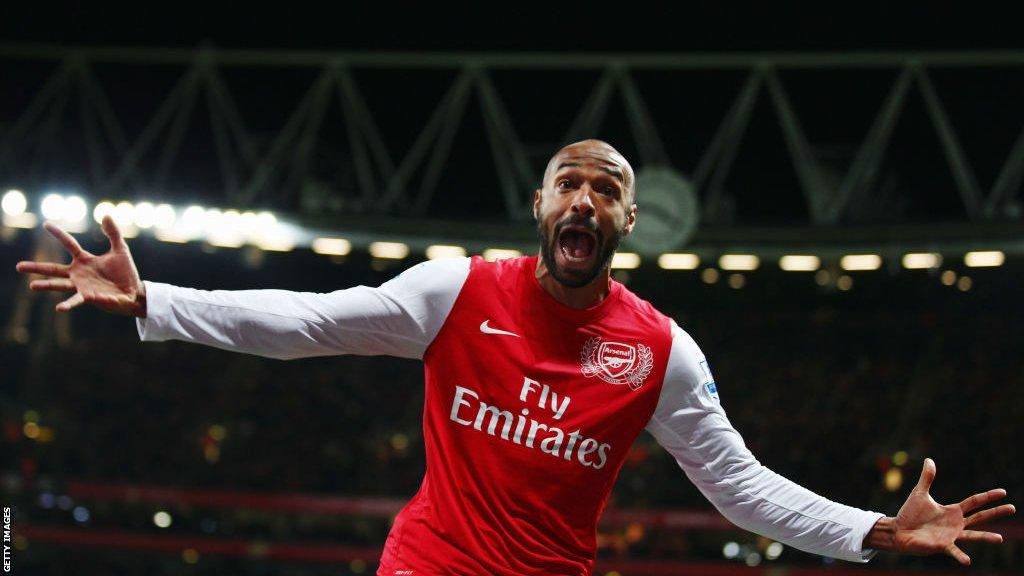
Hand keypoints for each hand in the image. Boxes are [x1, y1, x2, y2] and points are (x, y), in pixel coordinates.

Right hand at [15, 215, 146, 316]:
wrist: (134, 292)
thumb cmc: (125, 272)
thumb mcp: (120, 250)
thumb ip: (113, 233)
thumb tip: (106, 214)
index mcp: (84, 260)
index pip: (69, 244)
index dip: (58, 234)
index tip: (46, 224)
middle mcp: (79, 273)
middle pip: (54, 269)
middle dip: (36, 267)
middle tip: (18, 266)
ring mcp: (82, 286)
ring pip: (60, 285)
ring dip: (47, 285)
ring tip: (32, 286)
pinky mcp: (90, 297)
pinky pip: (77, 300)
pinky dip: (69, 304)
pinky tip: (59, 308)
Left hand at [868, 458, 1014, 564]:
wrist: (899, 530)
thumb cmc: (910, 513)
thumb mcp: (920, 493)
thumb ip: (927, 477)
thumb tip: (929, 459)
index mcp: (953, 511)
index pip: (975, 502)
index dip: (988, 496)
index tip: (1003, 492)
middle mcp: (956, 524)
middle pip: (980, 517)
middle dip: (996, 512)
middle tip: (1013, 508)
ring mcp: (951, 535)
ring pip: (973, 536)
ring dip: (986, 537)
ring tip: (1000, 538)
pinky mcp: (942, 545)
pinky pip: (954, 551)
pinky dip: (960, 555)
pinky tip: (968, 560)